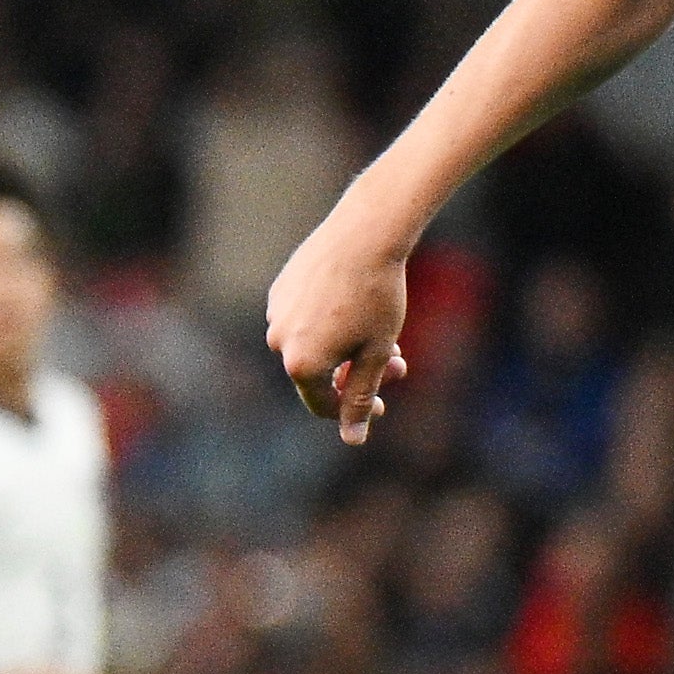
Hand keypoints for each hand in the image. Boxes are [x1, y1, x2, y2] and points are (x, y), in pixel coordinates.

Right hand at [262, 219, 410, 443]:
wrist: (365, 234)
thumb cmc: (376, 296)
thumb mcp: (375, 354)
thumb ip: (359, 398)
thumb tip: (352, 440)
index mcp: (300, 364)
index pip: (323, 404)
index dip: (355, 409)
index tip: (383, 402)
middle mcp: (279, 341)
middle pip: (319, 373)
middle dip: (356, 373)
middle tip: (396, 361)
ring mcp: (276, 312)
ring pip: (312, 344)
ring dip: (344, 346)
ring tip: (380, 329)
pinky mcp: (281, 288)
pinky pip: (304, 318)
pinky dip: (329, 321)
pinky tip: (355, 305)